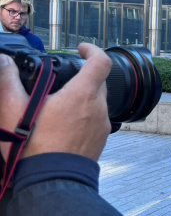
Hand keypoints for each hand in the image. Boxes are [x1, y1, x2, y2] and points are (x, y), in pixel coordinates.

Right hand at [0, 43, 111, 160]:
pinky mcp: (101, 138)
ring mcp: (102, 124)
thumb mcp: (13, 110)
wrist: (52, 180)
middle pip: (99, 81)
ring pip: (98, 101)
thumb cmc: (34, 148)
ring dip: (83, 97)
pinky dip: (85, 114)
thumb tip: (3, 61)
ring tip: (60, 105)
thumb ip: (8, 80)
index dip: (93, 50)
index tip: (81, 49)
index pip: (101, 61)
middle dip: (84, 75)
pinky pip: (97, 119)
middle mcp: (98, 107)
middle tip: (63, 80)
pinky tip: (66, 124)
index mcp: (82, 95)